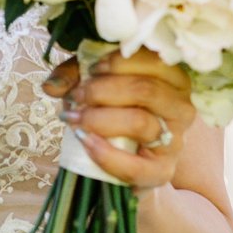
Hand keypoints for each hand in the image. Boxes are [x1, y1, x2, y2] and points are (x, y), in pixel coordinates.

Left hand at [43, 51, 196, 189]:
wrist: (128, 163)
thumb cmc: (115, 114)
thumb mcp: (96, 85)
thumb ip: (75, 76)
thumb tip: (51, 85)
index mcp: (173, 78)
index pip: (153, 60)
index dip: (117, 62)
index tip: (91, 69)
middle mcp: (181, 107)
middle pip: (145, 90)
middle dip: (102, 91)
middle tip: (76, 97)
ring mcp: (175, 141)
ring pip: (140, 122)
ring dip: (99, 119)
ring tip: (74, 119)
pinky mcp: (162, 172)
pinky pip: (134, 165)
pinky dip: (105, 154)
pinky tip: (85, 142)